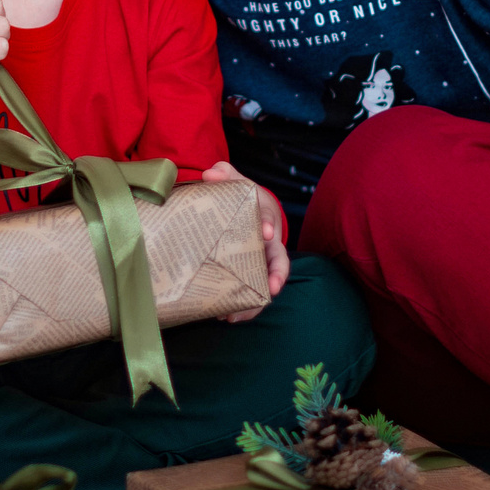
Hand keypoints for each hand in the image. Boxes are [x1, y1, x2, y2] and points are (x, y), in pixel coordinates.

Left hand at [202, 159, 288, 322]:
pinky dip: (241, 308)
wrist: (240, 213)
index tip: (265, 233)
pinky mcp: (247, 278)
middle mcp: (267, 245)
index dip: (268, 225)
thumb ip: (224, 174)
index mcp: (263, 218)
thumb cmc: (239, 198)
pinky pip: (249, 295)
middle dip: (276, 276)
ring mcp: (259, 264)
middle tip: (271, 289)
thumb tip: (210, 175)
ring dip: (254, 302)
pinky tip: (224, 315)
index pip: (268, 220)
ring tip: (235, 315)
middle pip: (278, 262)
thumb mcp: (233, 182)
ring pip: (264, 285)